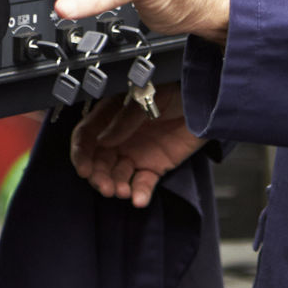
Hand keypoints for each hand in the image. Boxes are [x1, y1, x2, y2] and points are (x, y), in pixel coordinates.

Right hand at [70, 83, 202, 207]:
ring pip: (117, 176)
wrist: (206, 98)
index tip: (83, 169)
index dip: (81, 154)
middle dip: (98, 177)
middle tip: (105, 186)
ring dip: (116, 186)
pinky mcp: (155, 166)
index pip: (87, 137)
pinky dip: (140, 194)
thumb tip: (103, 140)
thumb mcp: (147, 97)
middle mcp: (119, 137)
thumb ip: (125, 118)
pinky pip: (143, 184)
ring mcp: (136, 153)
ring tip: (122, 192)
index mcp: (111, 116)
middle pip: (98, 162)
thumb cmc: (175, 88)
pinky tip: (139, 200)